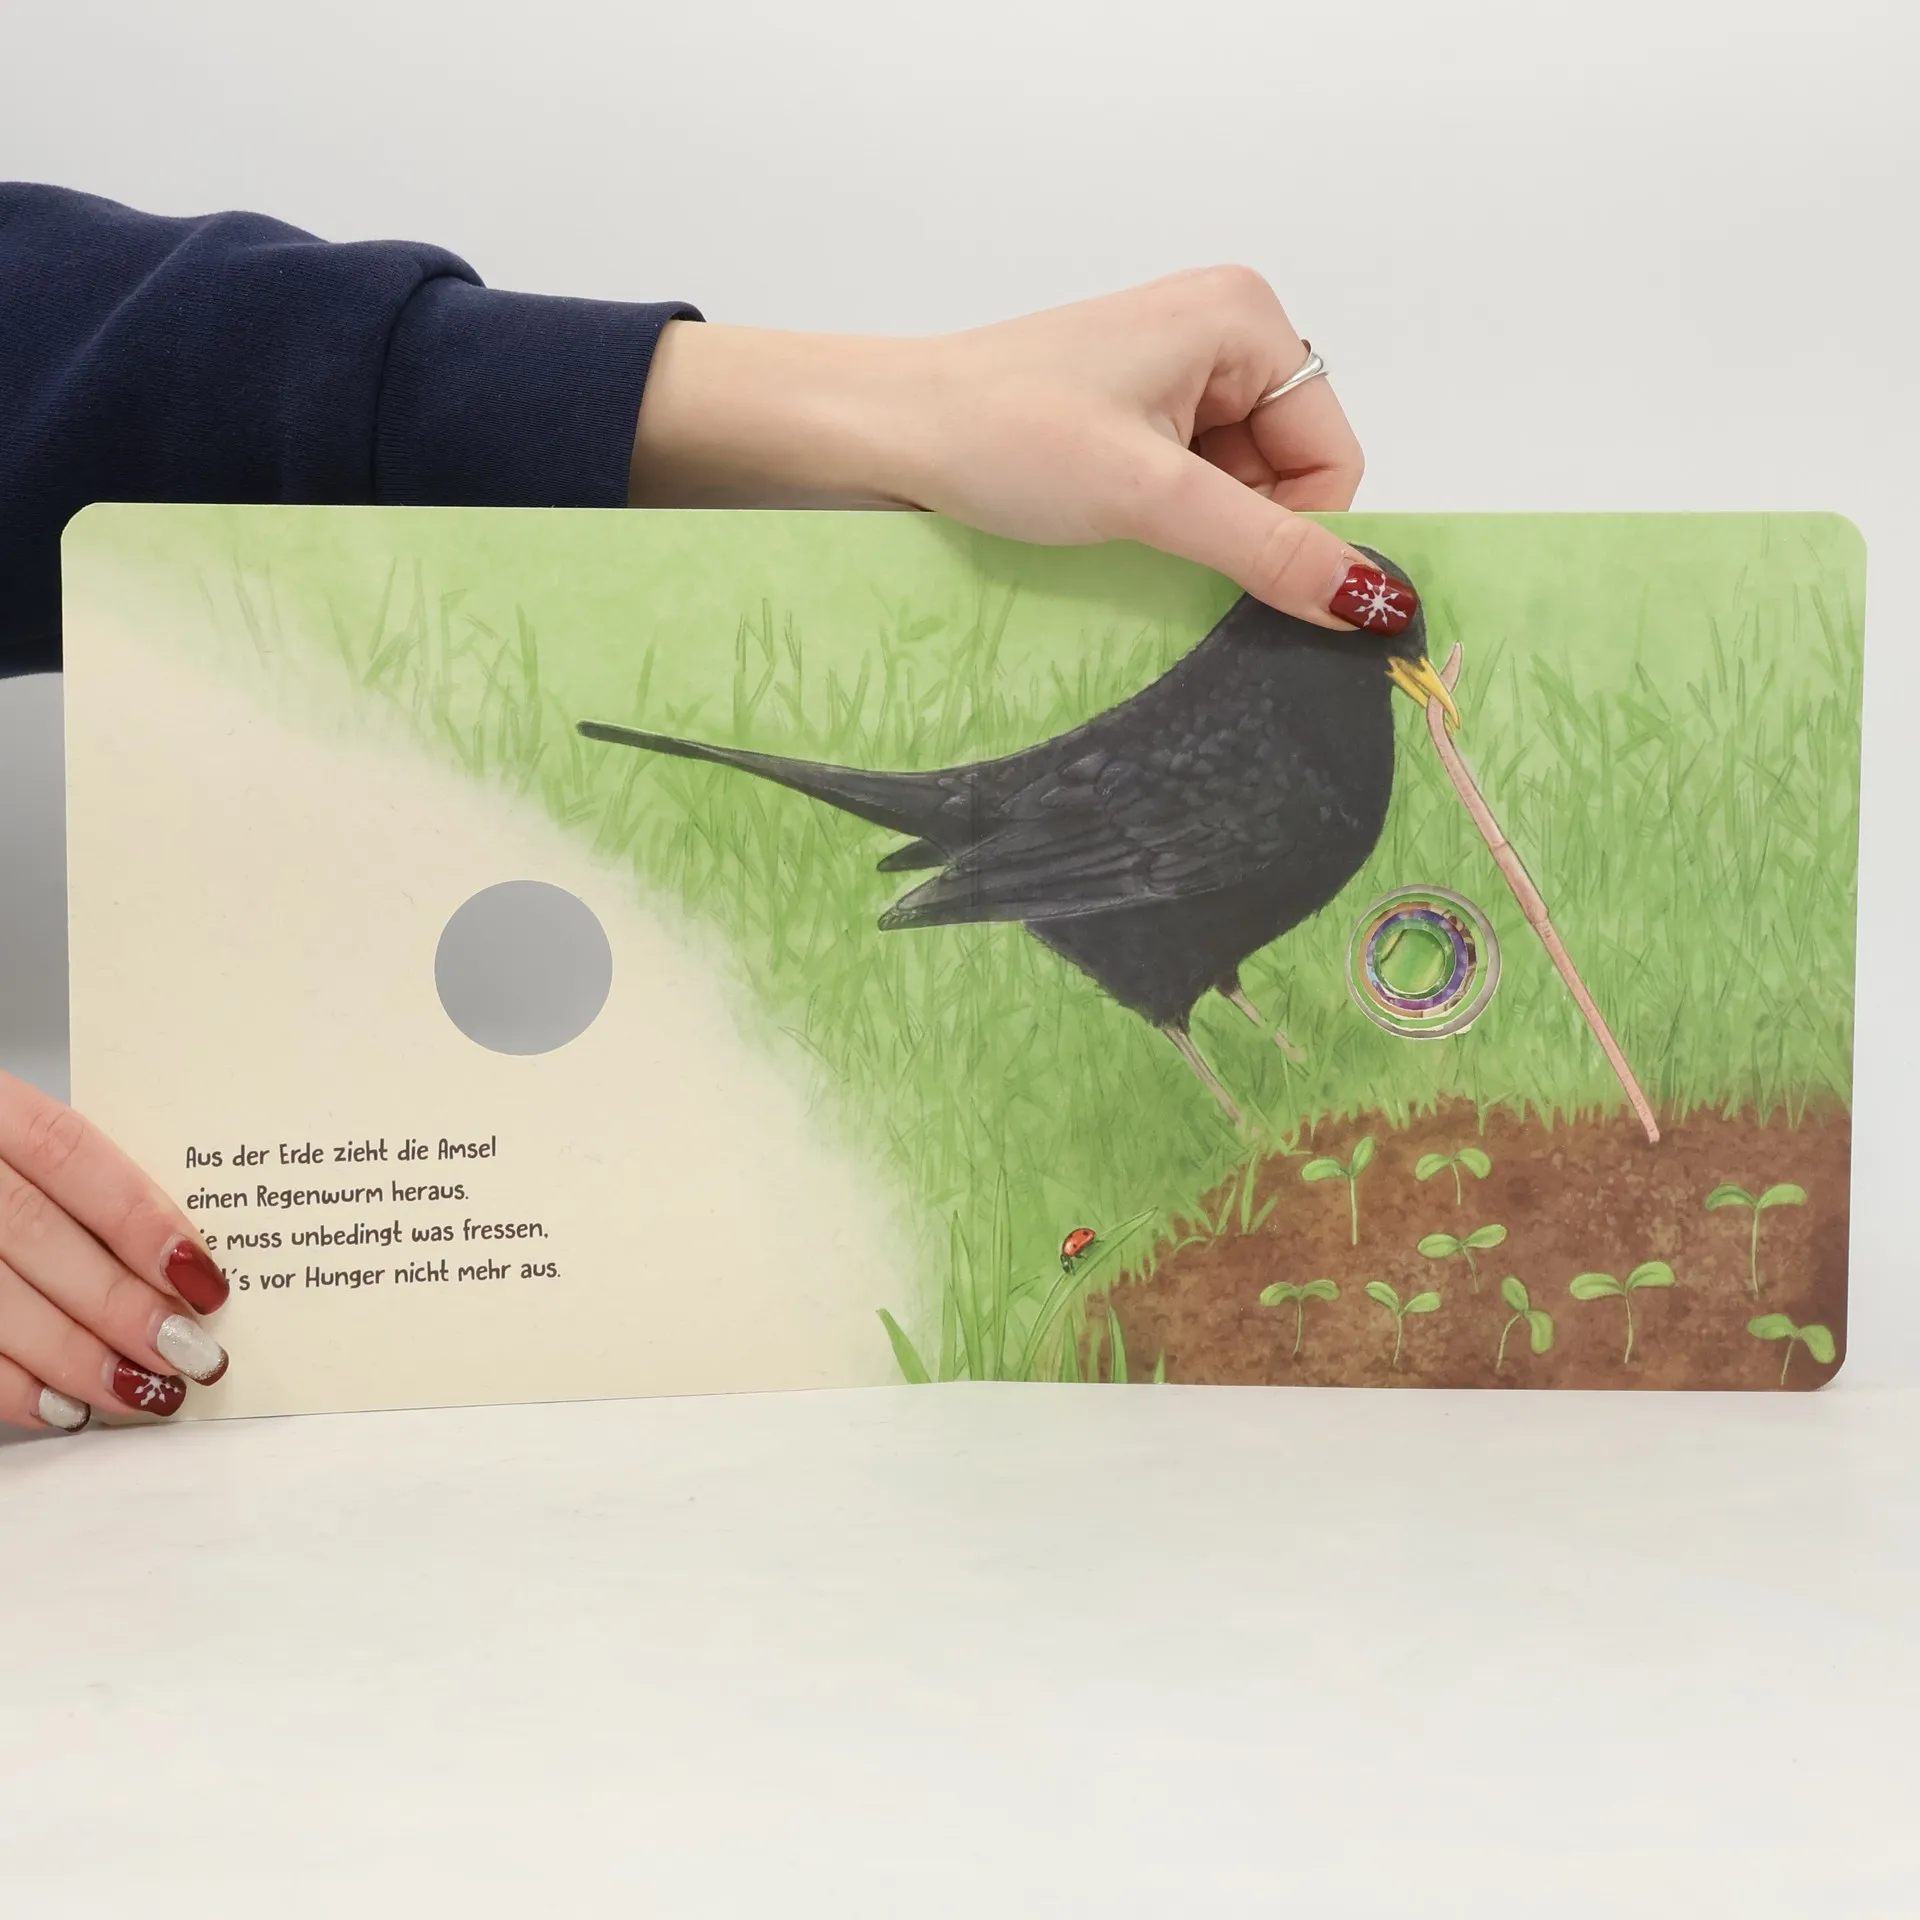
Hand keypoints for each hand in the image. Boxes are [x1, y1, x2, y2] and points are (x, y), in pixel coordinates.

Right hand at [0, 1067, 228, 1433]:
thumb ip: (89, 1191)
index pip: (69, 1153)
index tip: (201, 1276)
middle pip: (32, 1232)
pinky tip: (63, 1407)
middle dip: (117, 1301)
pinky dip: (9, 1386)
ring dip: (71, 1356)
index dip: (138, 1218)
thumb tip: (185, 1266)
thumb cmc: (5, 1168)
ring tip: (142, 1390)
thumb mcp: (32, 1146)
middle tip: (186, 1350)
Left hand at [630, 265, 1397, 631]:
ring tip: (1116, 521)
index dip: (1293, 528)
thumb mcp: (1150, 496)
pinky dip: (1165, 519)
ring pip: (1240, 488)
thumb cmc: (1004, 437)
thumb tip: (1379, 603)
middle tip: (1153, 535)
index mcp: (1246, 318)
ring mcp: (1176, 371)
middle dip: (1237, 525)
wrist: (884, 430)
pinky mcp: (1134, 410)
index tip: (1221, 562)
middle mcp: (1223, 330)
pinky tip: (1105, 518)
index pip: (1331, 457)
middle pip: (1290, 472)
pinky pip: (1192, 485)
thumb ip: (1268, 549)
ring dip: (1194, 527)